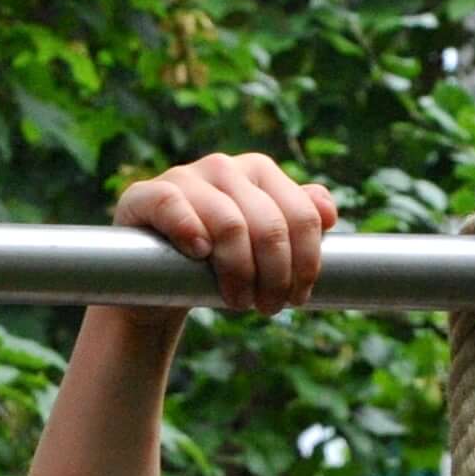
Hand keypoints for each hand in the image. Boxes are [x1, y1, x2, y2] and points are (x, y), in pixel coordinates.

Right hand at [112, 153, 337, 312]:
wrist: (153, 278)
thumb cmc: (214, 263)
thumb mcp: (260, 245)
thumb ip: (296, 221)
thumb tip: (329, 212)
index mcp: (259, 171)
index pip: (301, 215)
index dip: (307, 263)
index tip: (298, 297)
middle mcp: (224, 167)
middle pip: (271, 225)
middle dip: (276, 276)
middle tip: (268, 308)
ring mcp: (184, 177)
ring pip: (230, 224)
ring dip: (240, 272)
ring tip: (238, 302)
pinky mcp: (145, 195)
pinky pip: (172, 204)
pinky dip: (189, 230)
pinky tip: (199, 254)